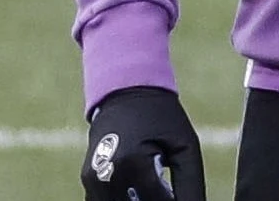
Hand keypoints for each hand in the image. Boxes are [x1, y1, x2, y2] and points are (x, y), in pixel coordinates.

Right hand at [82, 86, 204, 200]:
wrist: (125, 89)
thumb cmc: (161, 116)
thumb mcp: (185, 146)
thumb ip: (191, 185)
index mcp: (133, 163)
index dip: (174, 200)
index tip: (178, 189)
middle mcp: (107, 173)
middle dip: (155, 197)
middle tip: (165, 182)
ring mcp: (93, 178)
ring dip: (138, 199)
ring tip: (152, 181)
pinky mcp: (88, 179)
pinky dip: (123, 199)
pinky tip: (137, 187)